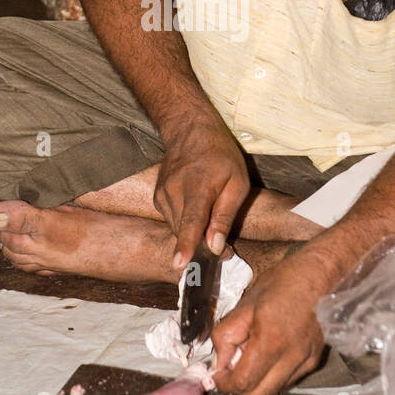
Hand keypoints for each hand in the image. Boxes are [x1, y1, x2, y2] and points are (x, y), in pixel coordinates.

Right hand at [153, 113, 250, 272]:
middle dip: (204, 247)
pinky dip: (186, 224)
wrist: (189, 129)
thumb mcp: (237, 182)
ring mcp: (162, 194)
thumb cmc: (220, 155)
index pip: (191, 221)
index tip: (180, 264)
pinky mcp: (157, 198)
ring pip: (178, 229)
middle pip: (185, 232)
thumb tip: (216, 247)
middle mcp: (174, 191)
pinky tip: (197, 210)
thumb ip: (225, 216)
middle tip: (226, 251)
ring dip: (195, 235)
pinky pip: (173, 221)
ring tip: (213, 224)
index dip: (187, 244)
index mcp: (198, 186)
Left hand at [212, 245, 335, 394]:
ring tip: (254, 353)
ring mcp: (307, 361)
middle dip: (241, 386)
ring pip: (274, 390)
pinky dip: (274, 373)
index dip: (225, 382)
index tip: (218, 373)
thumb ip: (227, 336)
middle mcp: (293, 357)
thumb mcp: (246, 303)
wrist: (322, 273)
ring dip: (258, 380)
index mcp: (272, 341)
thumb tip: (218, 362)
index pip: (244, 382)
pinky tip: (271, 350)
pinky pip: (288, 379)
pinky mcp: (315, 359)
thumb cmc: (284, 282)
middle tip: (232, 366)